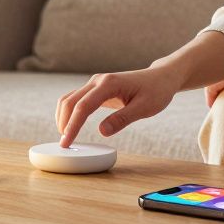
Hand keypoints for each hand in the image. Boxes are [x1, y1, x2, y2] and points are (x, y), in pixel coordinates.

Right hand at [55, 67, 179, 146]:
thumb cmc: (155, 91)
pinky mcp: (96, 88)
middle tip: (64, 145)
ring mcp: (95, 83)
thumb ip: (122, 119)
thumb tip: (101, 131)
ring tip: (65, 137)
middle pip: (71, 101)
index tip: (66, 142)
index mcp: (109, 84)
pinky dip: (70, 112)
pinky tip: (70, 125)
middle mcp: (98, 80)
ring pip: (69, 99)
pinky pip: (76, 99)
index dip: (72, 125)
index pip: (83, 106)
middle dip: (64, 123)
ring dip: (63, 117)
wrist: (160, 78)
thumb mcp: (144, 108)